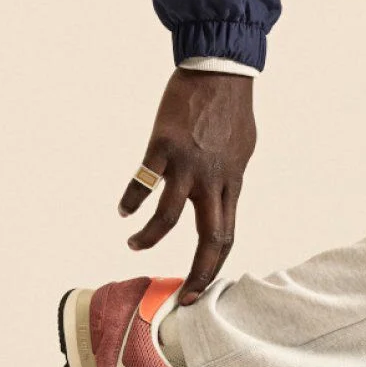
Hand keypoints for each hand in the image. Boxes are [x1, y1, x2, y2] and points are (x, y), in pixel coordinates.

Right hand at [119, 70, 256, 304]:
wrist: (219, 71)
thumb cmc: (230, 109)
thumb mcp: (241, 152)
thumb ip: (229, 180)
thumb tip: (220, 198)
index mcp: (231, 184)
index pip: (225, 237)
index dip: (213, 268)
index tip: (198, 290)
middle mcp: (212, 181)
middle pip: (208, 240)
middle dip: (195, 274)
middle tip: (179, 295)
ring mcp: (187, 165)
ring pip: (169, 217)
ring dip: (150, 237)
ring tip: (135, 244)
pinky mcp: (163, 146)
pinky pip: (143, 182)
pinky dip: (131, 199)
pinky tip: (124, 209)